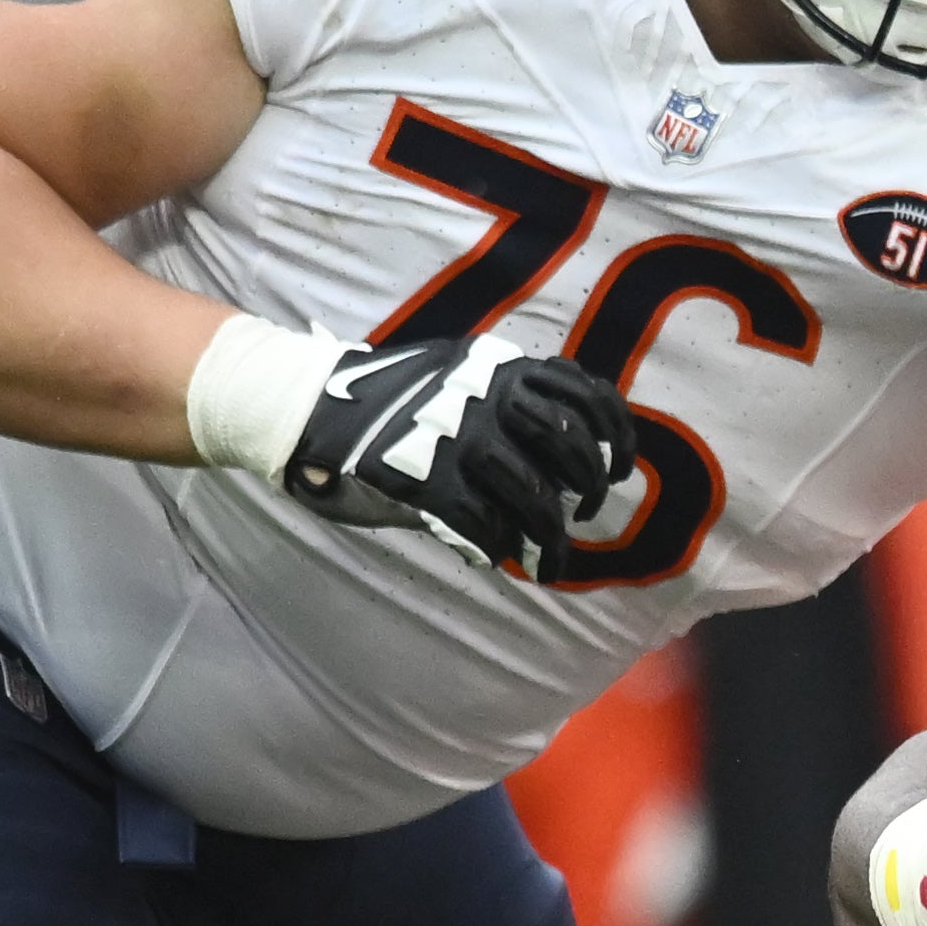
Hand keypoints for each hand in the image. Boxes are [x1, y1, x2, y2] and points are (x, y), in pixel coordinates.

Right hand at [287, 335, 629, 575]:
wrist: (303, 405)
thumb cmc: (385, 401)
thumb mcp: (455, 378)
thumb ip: (505, 406)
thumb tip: (558, 460)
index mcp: (497, 367)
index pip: (582, 392)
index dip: (615, 432)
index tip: (622, 464)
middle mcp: (485, 395)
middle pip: (567, 445)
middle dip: (590, 486)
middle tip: (588, 511)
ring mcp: (455, 438)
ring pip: (533, 495)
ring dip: (551, 537)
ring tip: (550, 558)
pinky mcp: (424, 480)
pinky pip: (485, 526)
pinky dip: (499, 549)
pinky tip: (497, 557)